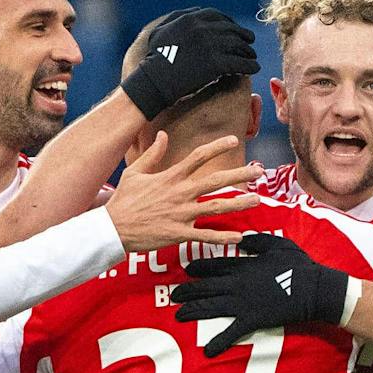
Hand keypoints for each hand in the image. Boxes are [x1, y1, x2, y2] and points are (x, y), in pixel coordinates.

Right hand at [104, 133, 261, 252]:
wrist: (113, 228)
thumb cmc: (123, 200)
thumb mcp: (135, 172)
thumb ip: (153, 154)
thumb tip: (164, 135)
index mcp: (171, 177)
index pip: (198, 156)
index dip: (217, 146)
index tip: (234, 139)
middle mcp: (180, 193)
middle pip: (215, 181)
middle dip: (238, 174)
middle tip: (258, 171)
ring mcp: (181, 214)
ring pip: (215, 207)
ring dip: (238, 204)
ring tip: (256, 200)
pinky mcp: (179, 233)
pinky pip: (204, 236)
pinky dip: (222, 237)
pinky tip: (238, 237)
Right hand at [119, 7, 258, 119]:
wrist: (154, 81)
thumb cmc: (154, 59)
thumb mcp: (161, 30)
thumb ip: (179, 16)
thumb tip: (197, 9)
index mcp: (191, 19)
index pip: (218, 16)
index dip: (229, 22)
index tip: (235, 29)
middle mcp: (203, 28)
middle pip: (231, 29)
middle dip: (242, 35)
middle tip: (250, 42)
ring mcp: (211, 45)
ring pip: (238, 45)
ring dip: (248, 51)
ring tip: (253, 57)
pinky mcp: (216, 64)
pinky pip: (240, 63)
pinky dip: (250, 65)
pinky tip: (255, 68)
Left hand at [169, 232, 356, 353]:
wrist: (313, 288)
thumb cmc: (299, 265)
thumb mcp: (279, 245)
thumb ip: (258, 241)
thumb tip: (243, 239)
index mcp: (244, 265)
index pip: (215, 265)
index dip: (199, 268)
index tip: (187, 271)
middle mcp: (237, 284)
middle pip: (206, 287)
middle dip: (188, 291)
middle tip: (173, 295)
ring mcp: (243, 302)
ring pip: (211, 307)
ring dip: (193, 311)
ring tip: (178, 316)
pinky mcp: (252, 319)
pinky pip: (231, 332)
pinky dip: (219, 342)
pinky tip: (208, 351)